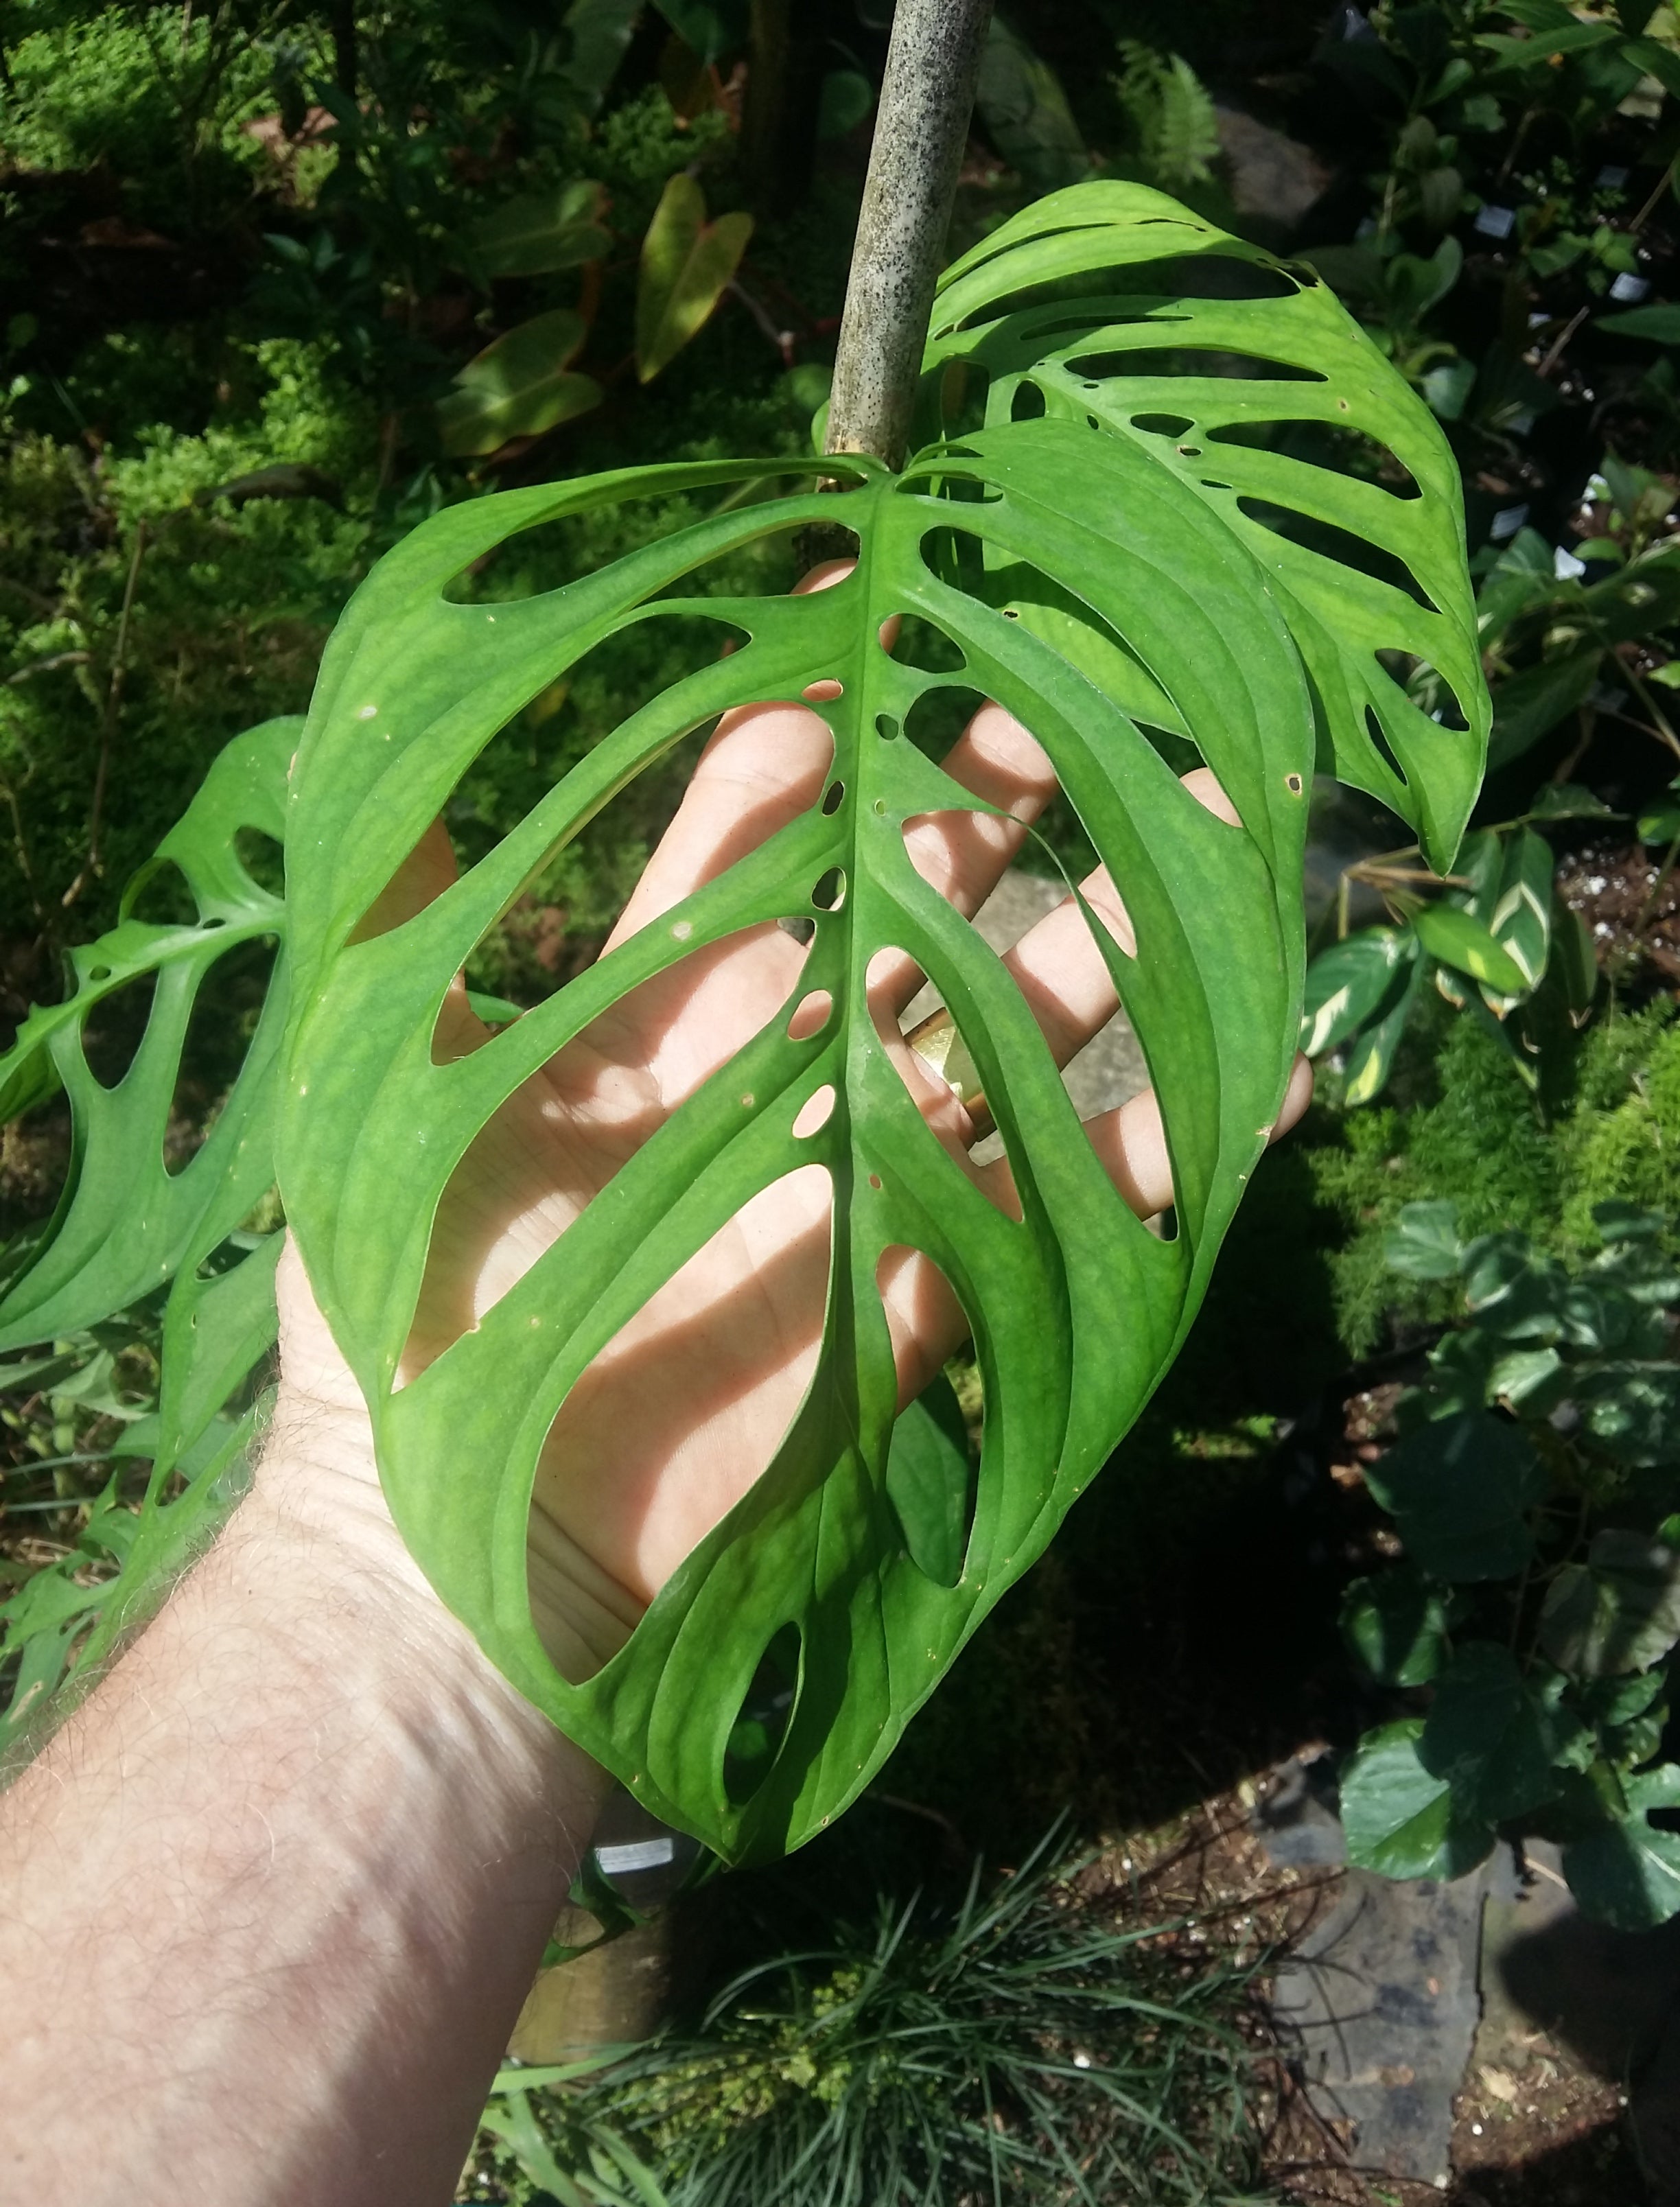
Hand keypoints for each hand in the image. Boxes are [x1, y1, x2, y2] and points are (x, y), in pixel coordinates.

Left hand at [277, 562, 1311, 1678]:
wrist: (480, 1568)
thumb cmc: (418, 1329)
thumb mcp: (380, 1093)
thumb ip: (401, 913)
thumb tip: (353, 724)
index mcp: (663, 1002)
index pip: (756, 815)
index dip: (811, 704)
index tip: (871, 592)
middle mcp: (787, 1065)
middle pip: (919, 887)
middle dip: (996, 778)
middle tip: (1079, 672)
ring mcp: (876, 1174)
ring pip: (1019, 1016)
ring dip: (1118, 917)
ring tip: (1224, 797)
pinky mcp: (943, 1288)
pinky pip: (1082, 1194)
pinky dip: (1178, 1136)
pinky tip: (1267, 1056)